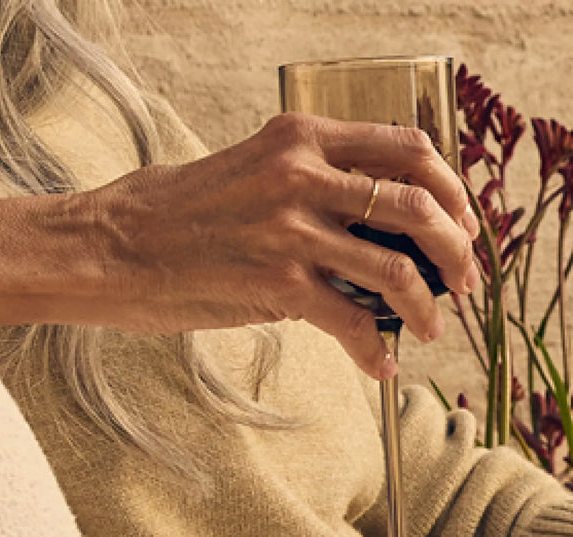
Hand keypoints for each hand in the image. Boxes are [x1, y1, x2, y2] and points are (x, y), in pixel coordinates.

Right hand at [86, 112, 480, 377]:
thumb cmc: (170, 217)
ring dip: (426, 304)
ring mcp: (291, 228)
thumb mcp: (248, 173)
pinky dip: (376, 348)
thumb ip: (307, 187)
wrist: (109, 247)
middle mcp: (303, 173)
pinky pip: (351, 319)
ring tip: (431, 327)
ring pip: (395, 266)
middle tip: (463, 281)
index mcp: (300, 138)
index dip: (448, 188)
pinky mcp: (277, 282)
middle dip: (455, 249)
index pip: (405, 147)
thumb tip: (361, 230)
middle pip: (416, 203)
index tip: (459, 222)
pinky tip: (381, 363)